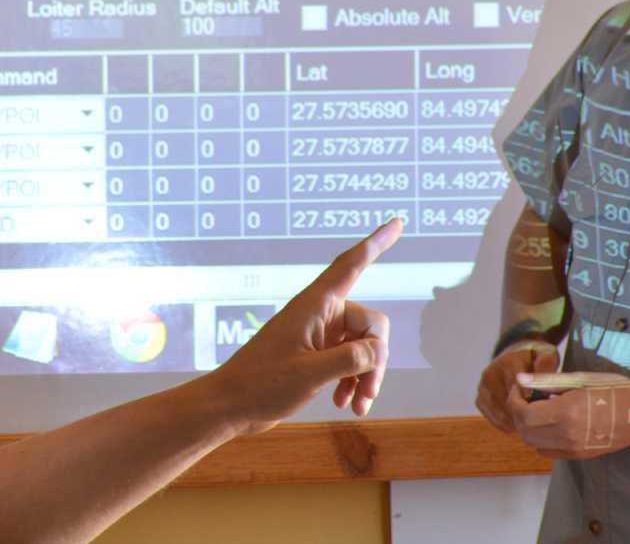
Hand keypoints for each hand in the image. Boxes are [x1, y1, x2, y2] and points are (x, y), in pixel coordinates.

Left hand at [215, 218, 399, 435]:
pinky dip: (353, 383)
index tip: (396, 220)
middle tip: (366, 394)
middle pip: (372, 325)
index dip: (376, 243)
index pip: (351, 265)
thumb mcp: (310, 374)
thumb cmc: (262, 385)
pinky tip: (346, 405)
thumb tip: (379, 350)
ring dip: (365, 378)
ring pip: (365, 348)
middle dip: (376, 361)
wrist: (233, 406)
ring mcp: (319, 334)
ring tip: (356, 407)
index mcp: (314, 305)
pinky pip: (351, 362)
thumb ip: (350, 359)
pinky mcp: (318, 354)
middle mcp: (320, 314)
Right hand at [476, 342, 557, 432]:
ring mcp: (483, 387)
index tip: (542, 411)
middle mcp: (491, 374)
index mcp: (508, 363)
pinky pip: (493, 418)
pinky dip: (506, 424)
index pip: (518, 390)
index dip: (532, 404)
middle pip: (509, 405)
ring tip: (531, 421)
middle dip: (525, 415)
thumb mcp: (545, 354)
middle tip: (540, 421)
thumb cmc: (534, 357)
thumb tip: (541, 382)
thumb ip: (546, 365)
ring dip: (516, 422)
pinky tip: (519, 420)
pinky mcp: (480, 398)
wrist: (515, 353)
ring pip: (501, 415)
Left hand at [507, 379, 629, 459]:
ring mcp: (574, 448)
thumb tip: (520, 379)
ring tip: (536, 410)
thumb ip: (546, 381)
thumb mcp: (580, 379)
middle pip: (524, 431)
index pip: (522, 414)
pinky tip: (549, 424)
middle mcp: (567, 435)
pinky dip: (540, 440)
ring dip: (527, 428)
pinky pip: (549, 453)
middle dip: (518, 413)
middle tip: (525, 397)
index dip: (514, 400)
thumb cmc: (614, 391)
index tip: (519, 388)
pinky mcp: (580, 455)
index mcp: (566, 413)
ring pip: (534, 444)